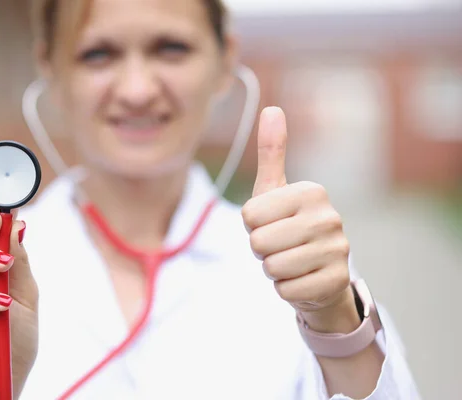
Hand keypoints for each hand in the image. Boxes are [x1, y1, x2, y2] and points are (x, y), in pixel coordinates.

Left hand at [242, 107, 359, 333]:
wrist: (320, 271)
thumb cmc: (289, 226)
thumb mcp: (275, 190)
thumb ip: (272, 152)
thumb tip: (271, 108)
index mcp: (312, 191)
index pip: (249, 215)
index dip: (252, 225)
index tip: (272, 223)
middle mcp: (330, 217)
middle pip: (258, 242)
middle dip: (261, 249)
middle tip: (280, 245)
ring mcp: (338, 250)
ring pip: (272, 267)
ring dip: (273, 269)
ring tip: (290, 261)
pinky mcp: (337, 281)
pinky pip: (286, 290)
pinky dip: (286, 289)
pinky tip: (302, 279)